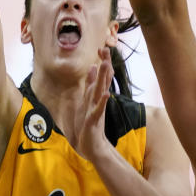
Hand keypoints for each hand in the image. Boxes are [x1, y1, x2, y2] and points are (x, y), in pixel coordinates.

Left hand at [73, 47, 114, 161]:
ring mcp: (98, 110)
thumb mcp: (89, 102)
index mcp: (97, 96)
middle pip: (103, 80)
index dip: (102, 63)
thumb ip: (91, 85)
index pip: (101, 77)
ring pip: (101, 91)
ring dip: (103, 79)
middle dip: (104, 65)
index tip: (102, 48)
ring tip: (105, 65)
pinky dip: (102, 102)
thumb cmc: (91, 124)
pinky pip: (99, 109)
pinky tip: (106, 94)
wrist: (94, 146)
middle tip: (106, 50)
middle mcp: (99, 101)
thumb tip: (93, 68)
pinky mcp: (94, 120)